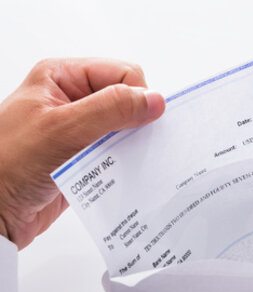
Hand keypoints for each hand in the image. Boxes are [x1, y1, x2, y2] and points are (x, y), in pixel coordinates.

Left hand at [0, 58, 164, 247]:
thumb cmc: (7, 167)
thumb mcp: (62, 129)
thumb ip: (111, 109)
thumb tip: (155, 100)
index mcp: (61, 77)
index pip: (123, 73)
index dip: (135, 97)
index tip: (133, 124)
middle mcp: (71, 99)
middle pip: (128, 100)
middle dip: (134, 122)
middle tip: (122, 143)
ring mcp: (78, 129)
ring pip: (127, 128)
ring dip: (129, 145)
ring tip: (115, 160)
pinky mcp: (84, 156)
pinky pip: (119, 153)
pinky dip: (124, 163)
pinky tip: (116, 173)